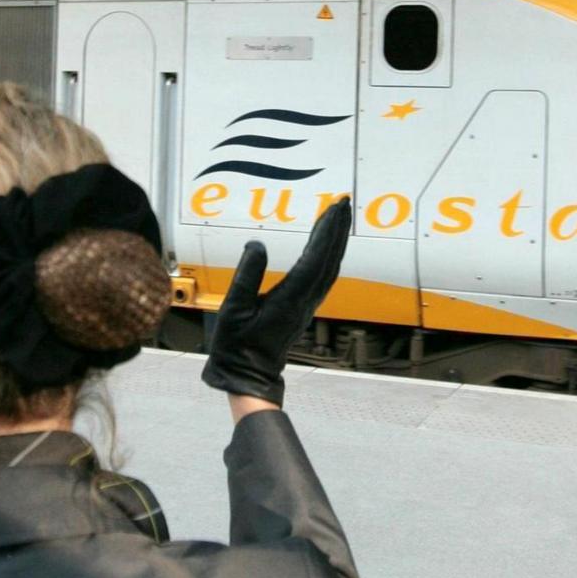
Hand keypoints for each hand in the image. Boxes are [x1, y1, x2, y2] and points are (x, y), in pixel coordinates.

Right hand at [203, 197, 352, 408]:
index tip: (334, 208)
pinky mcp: (304, 308)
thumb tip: (258, 245)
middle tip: (343, 201)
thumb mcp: (233, 311)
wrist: (249, 376)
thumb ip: (246, 276)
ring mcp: (308, 305)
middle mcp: (305, 301)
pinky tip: (326, 244)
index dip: (326, 232)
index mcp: (289, 299)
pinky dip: (328, 255)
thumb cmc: (237, 347)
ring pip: (329, 267)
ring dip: (335, 240)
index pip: (314, 259)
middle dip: (337, 228)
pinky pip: (323, 276)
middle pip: (329, 259)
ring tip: (338, 216)